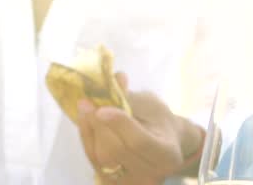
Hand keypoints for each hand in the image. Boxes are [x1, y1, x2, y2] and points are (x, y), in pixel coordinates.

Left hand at [76, 74, 203, 183]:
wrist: (162, 143)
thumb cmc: (158, 120)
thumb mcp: (151, 103)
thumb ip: (132, 95)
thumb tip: (116, 78)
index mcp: (167, 155)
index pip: (139, 141)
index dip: (119, 124)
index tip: (101, 108)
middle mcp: (151, 175)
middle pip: (116, 152)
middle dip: (98, 125)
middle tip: (86, 102)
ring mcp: (131, 183)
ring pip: (101, 158)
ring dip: (89, 130)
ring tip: (85, 108)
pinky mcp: (113, 183)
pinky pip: (94, 161)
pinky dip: (88, 139)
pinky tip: (86, 122)